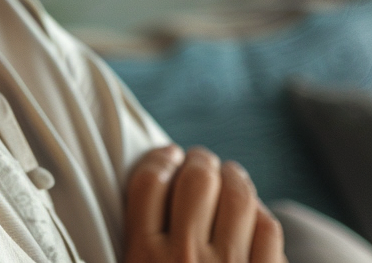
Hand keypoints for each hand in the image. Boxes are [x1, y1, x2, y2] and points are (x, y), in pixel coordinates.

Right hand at [125, 145, 285, 261]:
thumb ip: (139, 234)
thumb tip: (163, 166)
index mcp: (143, 257)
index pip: (149, 182)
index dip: (160, 158)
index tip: (169, 154)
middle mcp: (184, 259)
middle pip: (196, 180)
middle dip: (201, 160)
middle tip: (201, 159)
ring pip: (237, 196)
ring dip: (234, 177)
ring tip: (229, 175)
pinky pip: (267, 229)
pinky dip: (260, 212)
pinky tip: (251, 213)